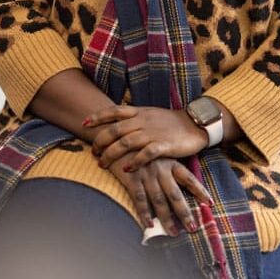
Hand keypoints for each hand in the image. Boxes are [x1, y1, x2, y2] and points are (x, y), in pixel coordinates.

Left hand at [84, 104, 208, 170]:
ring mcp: (153, 133)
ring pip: (126, 142)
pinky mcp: (164, 145)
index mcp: (139, 112)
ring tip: (102, 163)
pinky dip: (134, 161)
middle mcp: (143, 121)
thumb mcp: (149, 114)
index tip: (85, 123)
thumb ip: (133, 118)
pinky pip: (146, 154)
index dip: (98, 116)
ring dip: (111, 153)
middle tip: (93, 153)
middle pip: (115, 129)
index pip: (114, 111)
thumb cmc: (170, 122)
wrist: (195, 124)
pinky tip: (126, 168)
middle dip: (100, 141)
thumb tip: (114, 123)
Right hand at [106, 150, 212, 235]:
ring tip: (174, 232)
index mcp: (168, 160)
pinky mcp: (131, 177)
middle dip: (184, 213)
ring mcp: (146, 173)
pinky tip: (149, 225)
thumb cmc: (138, 142)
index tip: (210, 203)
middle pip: (175, 194)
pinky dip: (144, 213)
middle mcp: (160, 168)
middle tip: (193, 228)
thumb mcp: (156, 148)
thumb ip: (166, 161)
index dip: (199, 191)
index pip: (188, 178)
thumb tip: (176, 177)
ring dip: (167, 218)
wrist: (116, 133)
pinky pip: (139, 199)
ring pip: (159, 200)